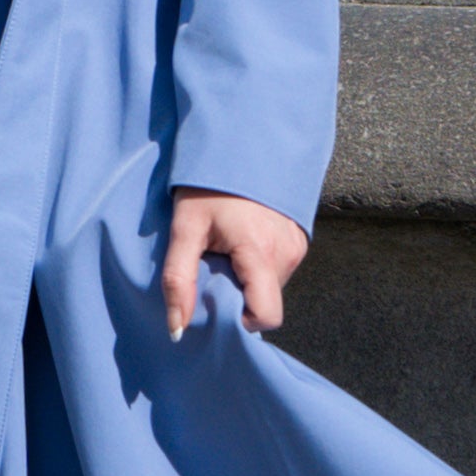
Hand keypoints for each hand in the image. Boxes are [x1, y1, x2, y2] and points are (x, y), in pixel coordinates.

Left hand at [162, 191, 303, 336]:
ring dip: (246, 281)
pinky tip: (240, 243)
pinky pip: (276, 270)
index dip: (240, 320)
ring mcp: (296, 247)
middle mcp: (286, 254)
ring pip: (270, 288)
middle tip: (214, 267)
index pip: (266, 317)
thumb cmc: (207, 186)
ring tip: (226, 250)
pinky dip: (257, 267)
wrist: (238, 145)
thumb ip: (178, 280)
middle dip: (238, 297)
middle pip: (265, 303)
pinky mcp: (298, 240)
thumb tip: (177, 330)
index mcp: (261, 253)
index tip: (216, 301)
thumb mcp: (184, 229)